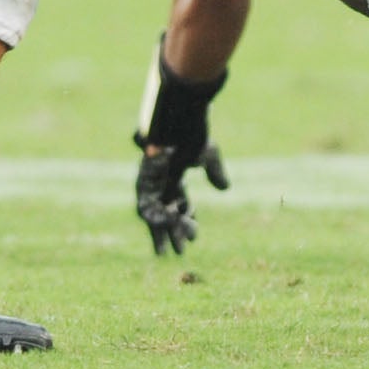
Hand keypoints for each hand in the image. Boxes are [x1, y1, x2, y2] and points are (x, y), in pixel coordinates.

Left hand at [133, 132, 230, 255]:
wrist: (180, 115)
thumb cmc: (193, 130)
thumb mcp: (208, 155)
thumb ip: (214, 172)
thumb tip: (225, 188)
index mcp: (174, 173)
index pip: (177, 203)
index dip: (186, 220)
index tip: (194, 237)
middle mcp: (160, 179)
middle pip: (163, 212)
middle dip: (171, 232)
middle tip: (179, 253)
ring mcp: (150, 180)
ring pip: (153, 214)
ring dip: (163, 232)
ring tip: (173, 249)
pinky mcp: (143, 180)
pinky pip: (144, 207)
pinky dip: (155, 220)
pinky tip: (169, 231)